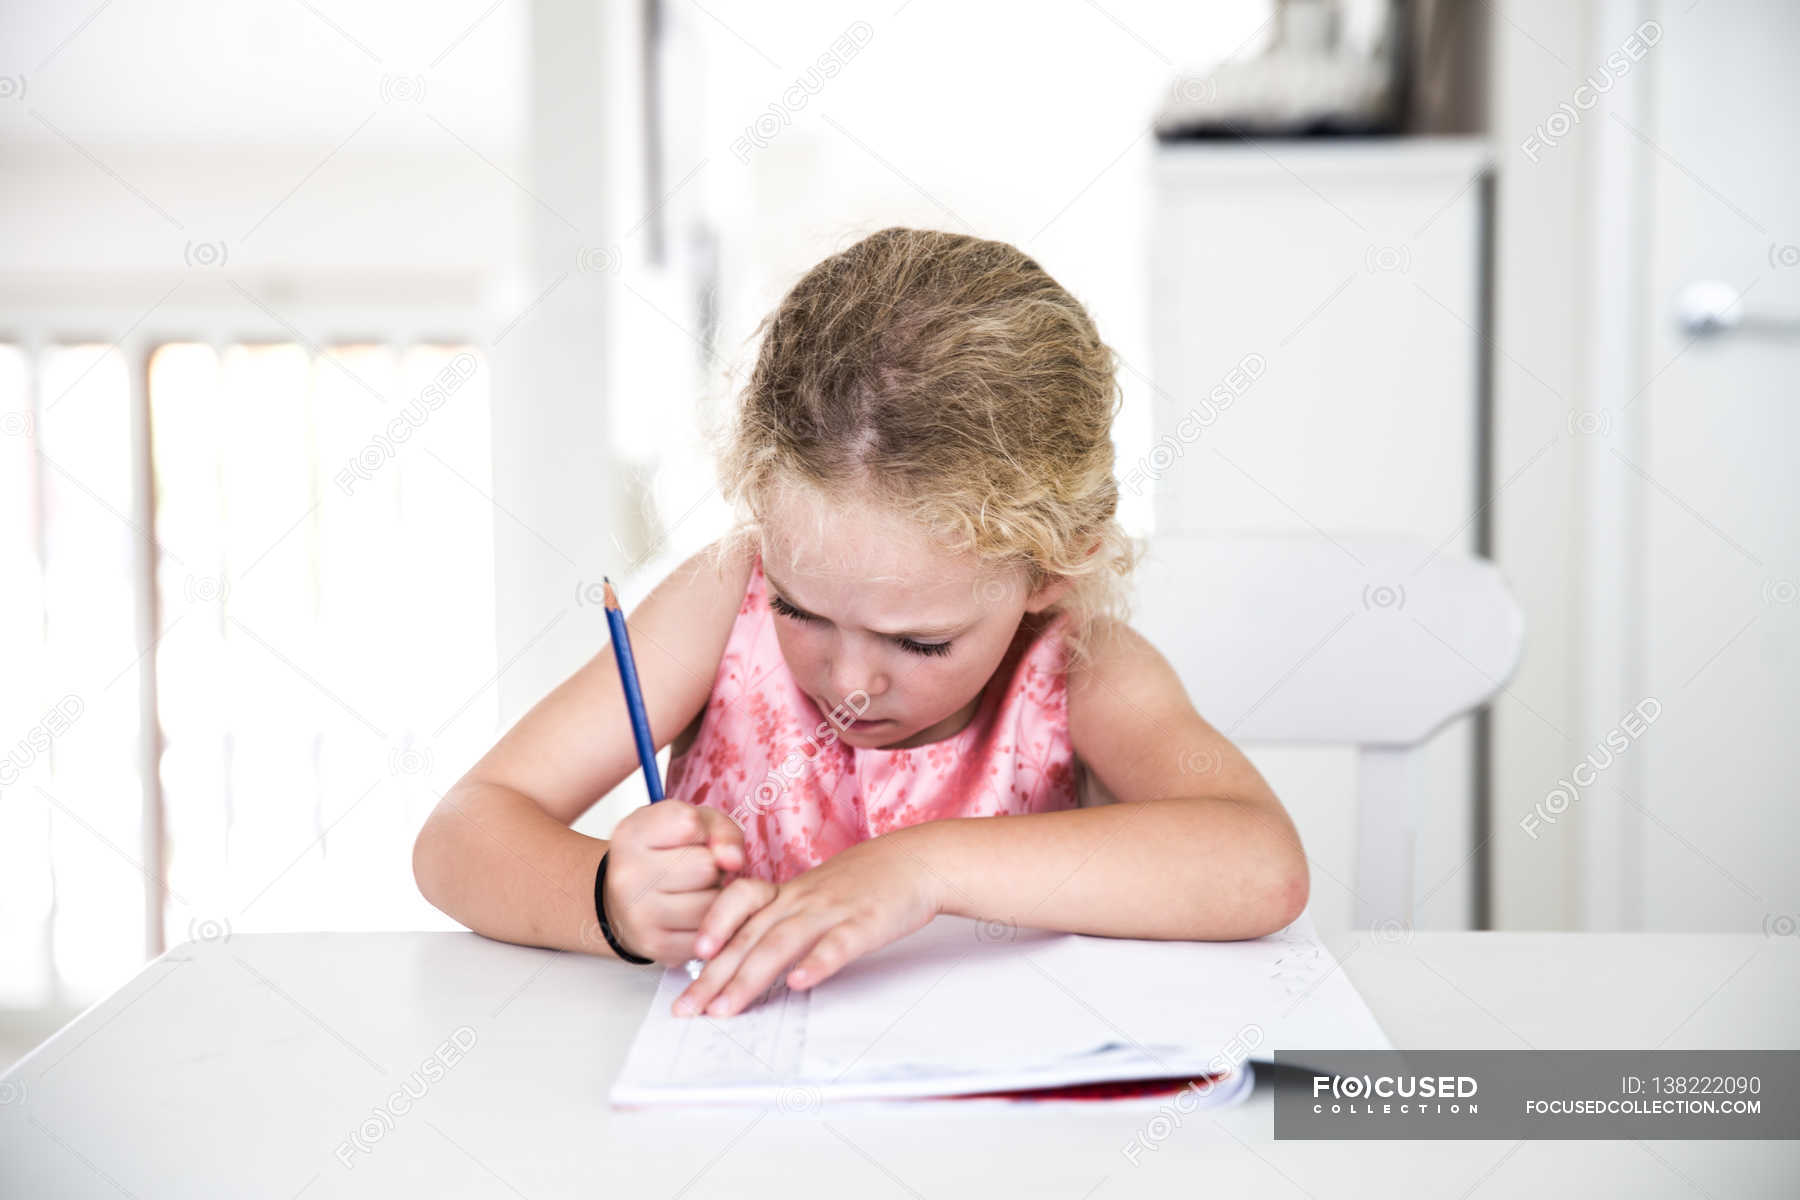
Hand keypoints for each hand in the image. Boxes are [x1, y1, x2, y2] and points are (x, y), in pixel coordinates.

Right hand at [603, 801, 743, 963]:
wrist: (625, 902)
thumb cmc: (664, 856)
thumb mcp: (690, 825)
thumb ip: (720, 830)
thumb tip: (734, 861)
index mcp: (630, 835)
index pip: (689, 824)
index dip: (701, 831)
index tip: (687, 839)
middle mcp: (627, 876)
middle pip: (705, 866)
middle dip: (711, 867)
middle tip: (693, 871)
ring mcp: (639, 915)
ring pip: (711, 903)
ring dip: (713, 897)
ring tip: (694, 892)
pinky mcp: (656, 945)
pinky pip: (709, 933)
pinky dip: (709, 924)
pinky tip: (691, 915)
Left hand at [671, 829, 942, 1017]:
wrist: (915, 860)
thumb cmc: (865, 881)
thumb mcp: (816, 893)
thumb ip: (783, 921)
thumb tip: (747, 956)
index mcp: (788, 894)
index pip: (737, 908)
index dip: (711, 931)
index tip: (689, 963)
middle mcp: (801, 901)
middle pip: (749, 937)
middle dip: (714, 976)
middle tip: (687, 1009)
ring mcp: (831, 912)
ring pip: (782, 944)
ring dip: (750, 978)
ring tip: (725, 1009)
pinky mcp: (865, 924)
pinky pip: (837, 945)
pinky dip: (817, 963)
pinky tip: (799, 983)